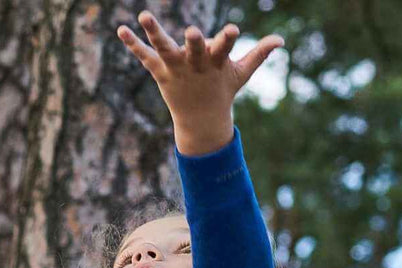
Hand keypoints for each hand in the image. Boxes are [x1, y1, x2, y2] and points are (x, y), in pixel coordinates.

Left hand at [115, 12, 282, 155]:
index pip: (224, 48)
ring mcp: (176, 69)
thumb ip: (258, 53)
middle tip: (192, 32)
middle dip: (194, 42)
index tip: (232, 29)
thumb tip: (281, 40)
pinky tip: (120, 30)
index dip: (227, 39)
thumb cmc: (223, 90)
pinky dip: (132, 44)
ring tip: (144, 14)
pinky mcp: (160, 72)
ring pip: (164, 48)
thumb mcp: (241, 73)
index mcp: (216, 63)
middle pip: (193, 50)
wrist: (201, 120)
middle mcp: (195, 65)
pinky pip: (144, 56)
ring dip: (154, 31)